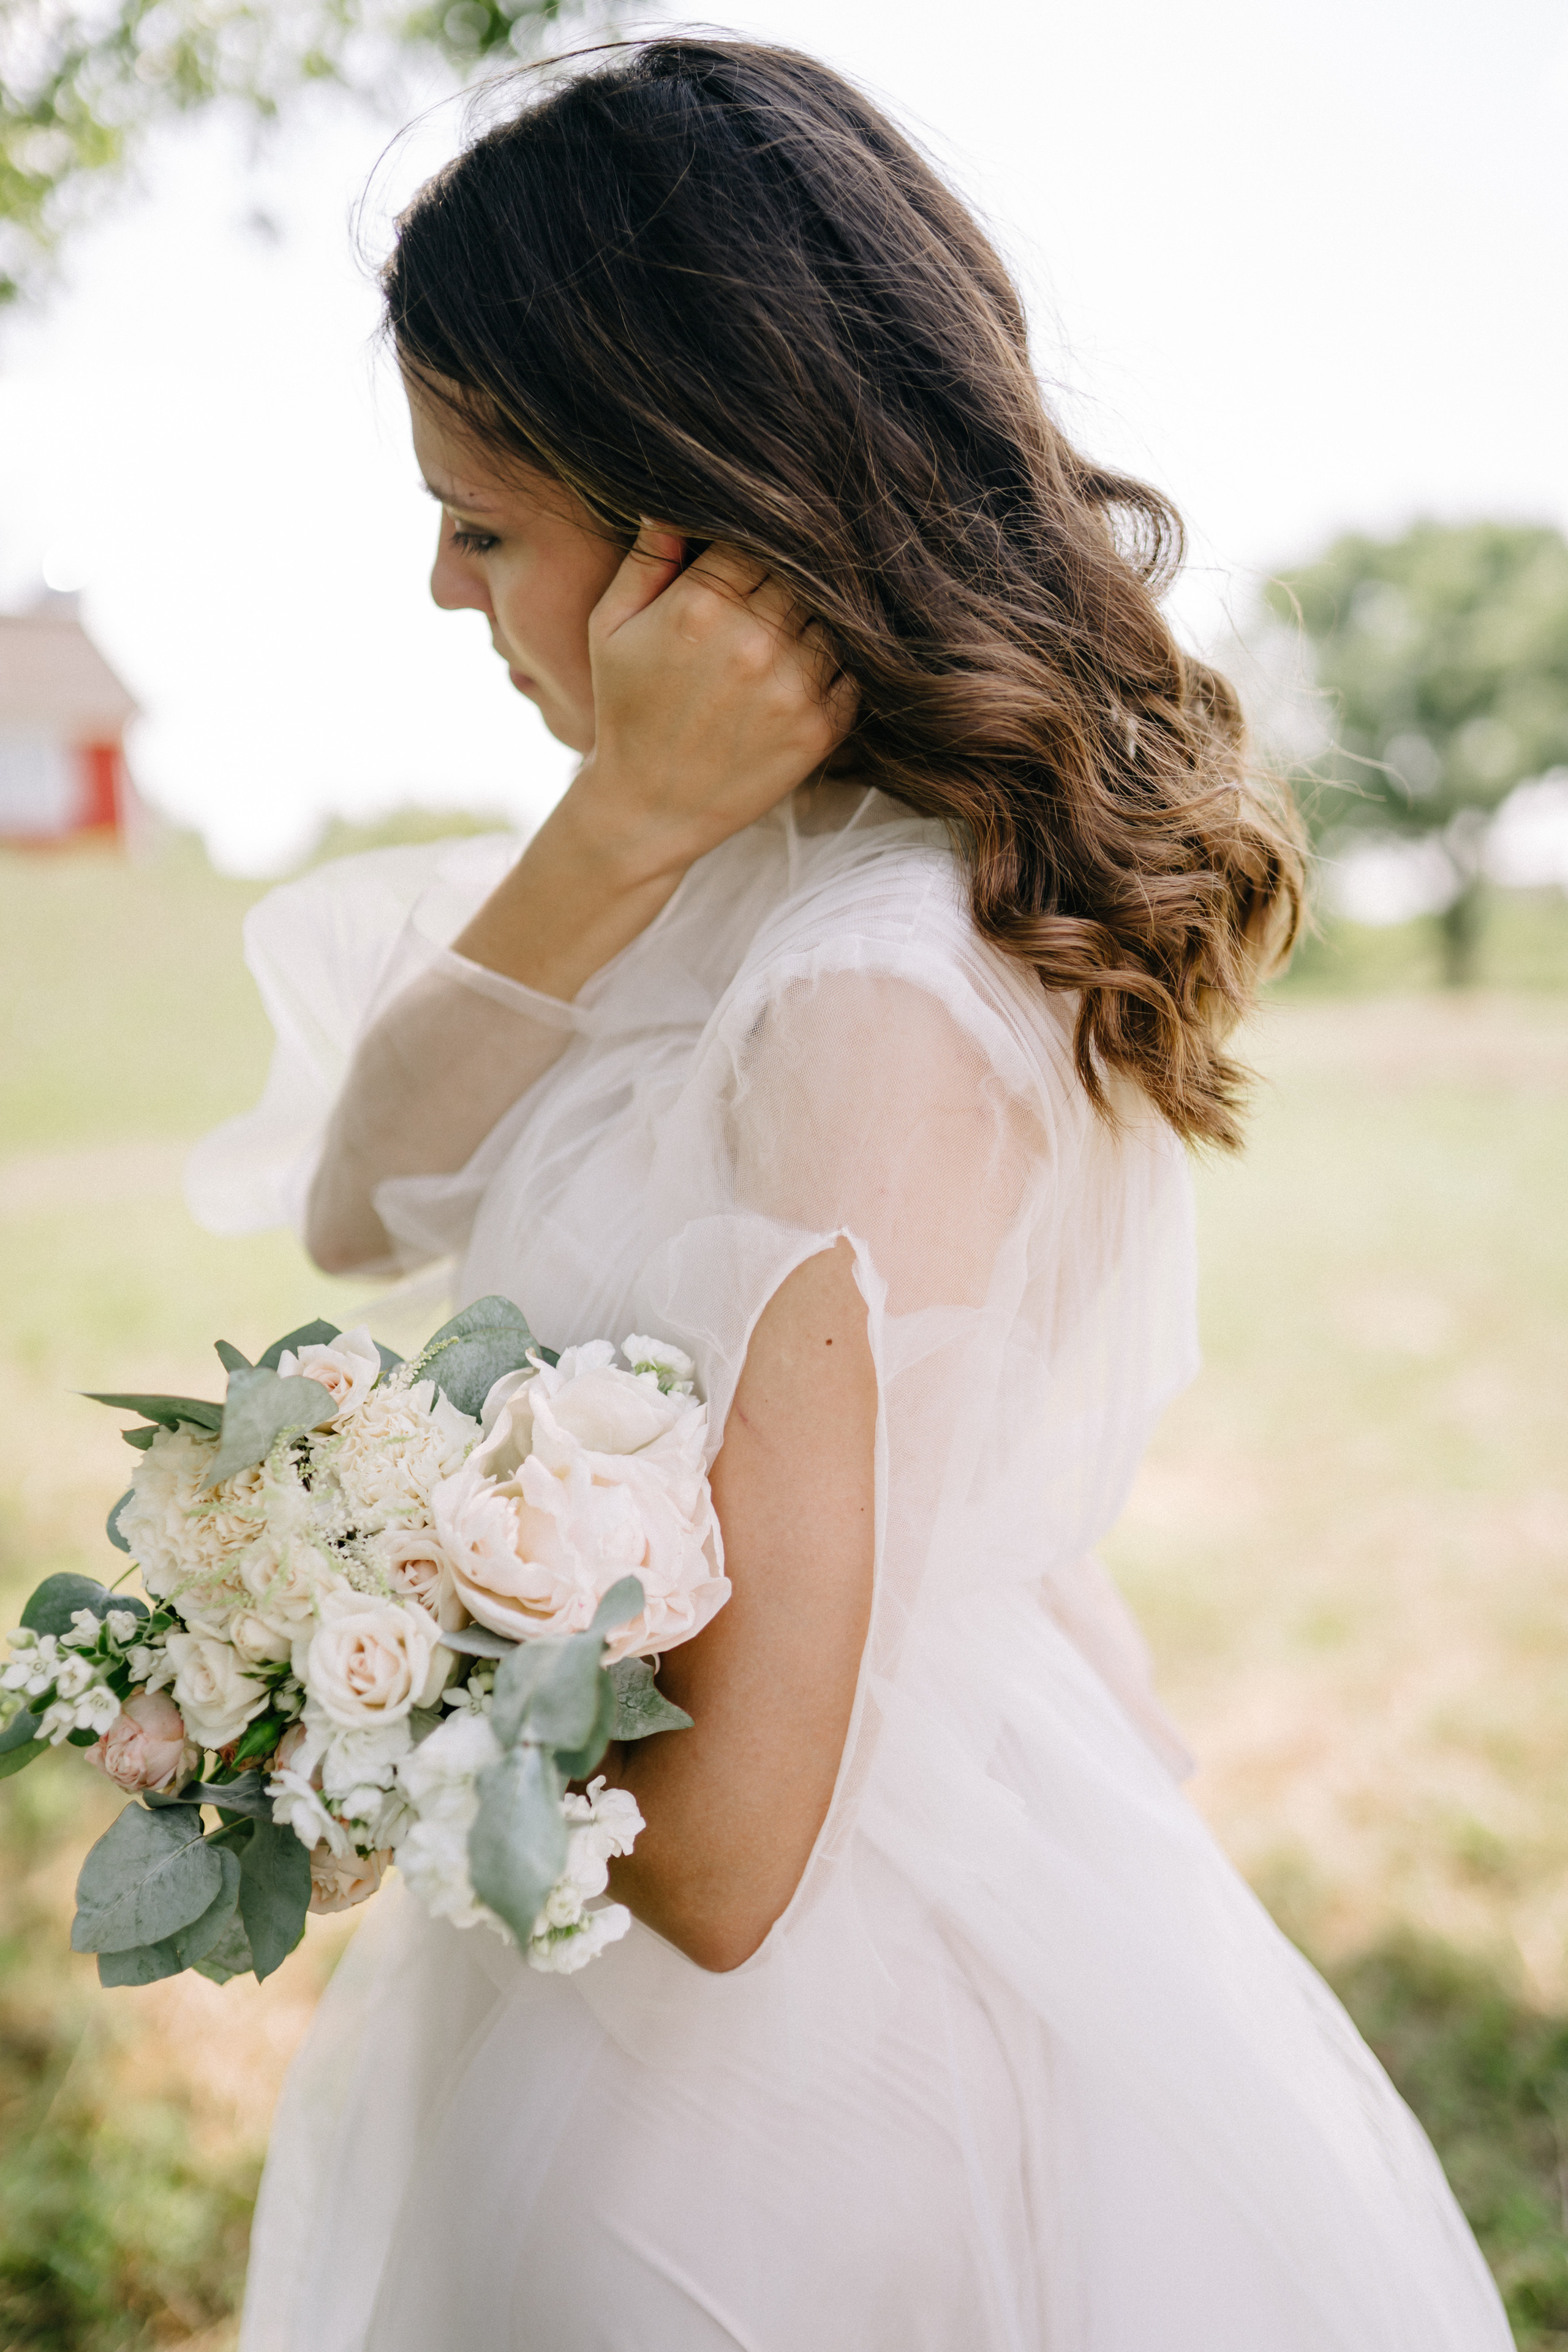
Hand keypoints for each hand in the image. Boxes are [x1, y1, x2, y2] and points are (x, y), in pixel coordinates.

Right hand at [452, 529, 854, 1000]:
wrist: (648, 809)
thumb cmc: (626, 710)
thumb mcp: (610, 627)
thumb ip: (646, 560)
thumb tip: (672, 500)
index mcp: (700, 607)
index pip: (757, 535)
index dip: (762, 534)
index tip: (764, 540)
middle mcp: (753, 643)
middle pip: (804, 570)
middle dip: (797, 569)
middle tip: (791, 576)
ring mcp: (792, 687)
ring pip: (835, 615)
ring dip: (822, 613)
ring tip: (798, 622)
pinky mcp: (820, 728)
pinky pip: (855, 669)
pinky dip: (841, 661)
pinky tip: (812, 664)